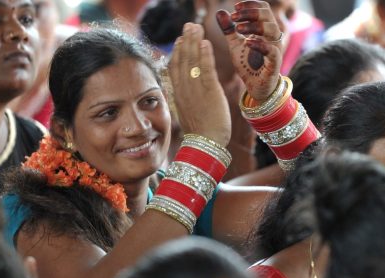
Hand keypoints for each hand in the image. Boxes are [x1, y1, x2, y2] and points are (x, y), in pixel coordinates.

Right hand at [168, 23, 231, 146]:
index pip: (175, 69)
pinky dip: (205, 56)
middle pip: (182, 61)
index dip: (176, 52)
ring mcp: (196, 91)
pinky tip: (205, 43)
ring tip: (196, 28)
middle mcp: (184, 90)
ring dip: (194, 43)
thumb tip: (187, 89)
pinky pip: (206, 71)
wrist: (205, 145)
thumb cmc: (200, 131)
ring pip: (192, 62)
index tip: (179, 39)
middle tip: (189, 25)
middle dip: (185, 41)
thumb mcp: (189, 112)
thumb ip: (187, 98)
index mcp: (179, 95)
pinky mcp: (209, 93)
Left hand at [215, 0, 284, 101]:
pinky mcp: (274, 64)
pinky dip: (260, 44)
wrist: (254, 87)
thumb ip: (229, 29)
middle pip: (268, 15)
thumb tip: (220, 11)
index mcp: (264, 30)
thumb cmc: (248, 64)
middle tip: (234, 16)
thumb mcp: (235, 44)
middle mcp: (272, 37)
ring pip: (272, 29)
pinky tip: (247, 42)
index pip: (264, 8)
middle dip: (250, 13)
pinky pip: (272, 51)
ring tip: (239, 29)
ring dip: (254, 26)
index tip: (236, 6)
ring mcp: (274, 49)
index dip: (251, 5)